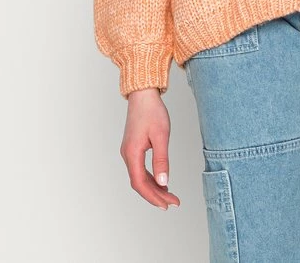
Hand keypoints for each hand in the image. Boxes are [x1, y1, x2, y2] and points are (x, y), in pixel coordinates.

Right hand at [120, 88, 180, 208]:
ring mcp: (129, 151)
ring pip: (139, 177)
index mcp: (132, 153)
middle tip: (172, 202)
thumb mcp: (161, 136)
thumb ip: (161, 160)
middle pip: (139, 183)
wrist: (143, 94)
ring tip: (169, 195)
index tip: (166, 204)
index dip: (153, 196)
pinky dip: (150, 178)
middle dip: (156, 195)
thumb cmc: (152, 111)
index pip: (140, 183)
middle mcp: (127, 154)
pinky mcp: (132, 148)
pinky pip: (140, 169)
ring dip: (154, 187)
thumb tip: (163, 181)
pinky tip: (161, 181)